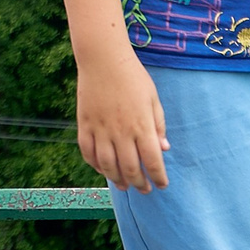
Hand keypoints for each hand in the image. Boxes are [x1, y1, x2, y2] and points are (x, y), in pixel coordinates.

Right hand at [77, 49, 169, 189]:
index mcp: (142, 126)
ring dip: (117, 179)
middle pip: (130, 168)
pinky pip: (88, 152)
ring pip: (107, 166)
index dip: (158, 177)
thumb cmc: (133, 77)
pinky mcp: (85, 125)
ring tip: (124, 185)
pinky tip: (103, 169)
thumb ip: (158, 125)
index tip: (161, 185)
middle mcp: (121, 132)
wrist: (104, 59)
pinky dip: (95, 165)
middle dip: (139, 183)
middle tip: (143, 189)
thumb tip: (164, 149)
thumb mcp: (153, 99)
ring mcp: (101, 129)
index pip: (153, 161)